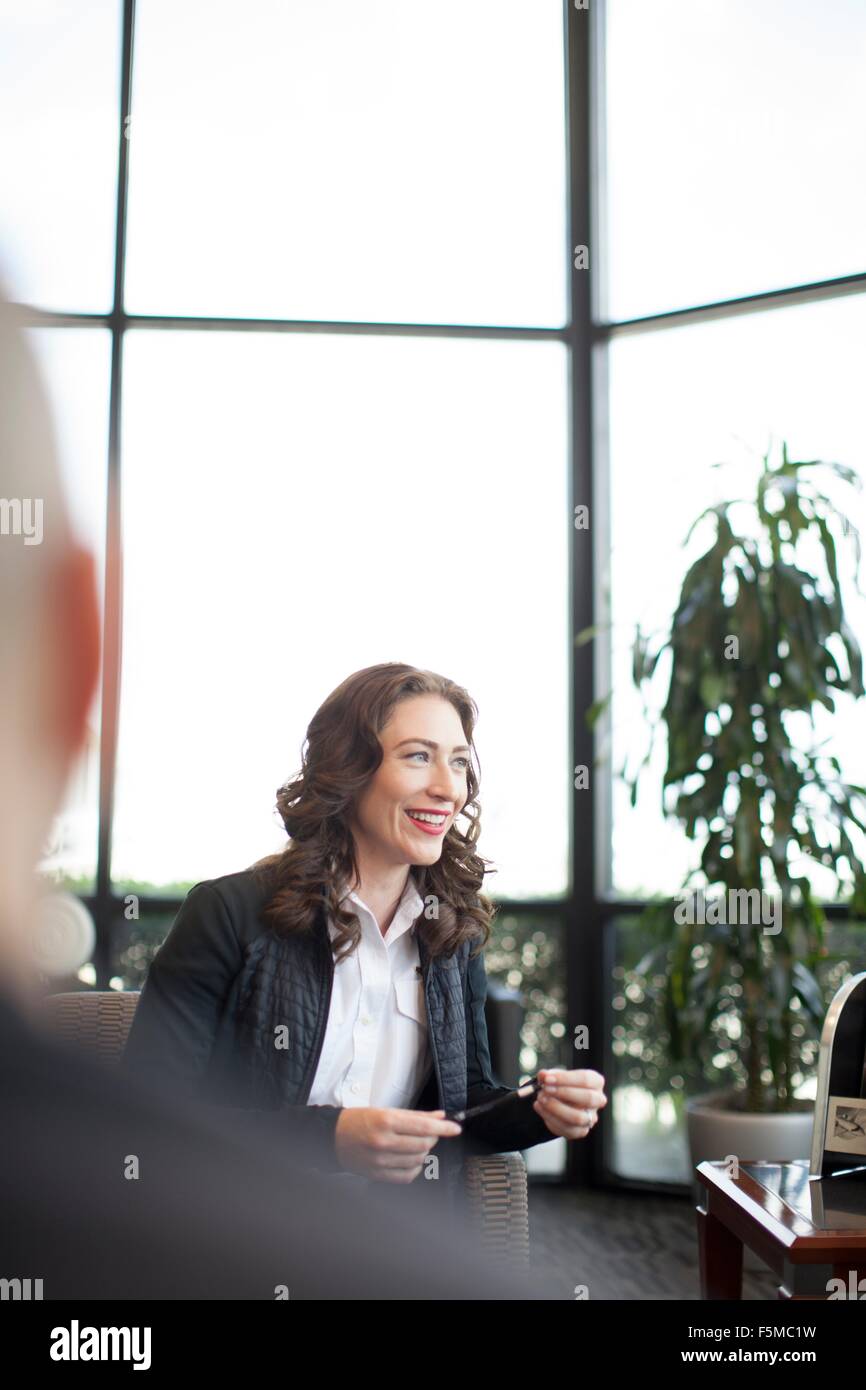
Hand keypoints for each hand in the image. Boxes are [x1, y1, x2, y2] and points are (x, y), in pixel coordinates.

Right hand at [334, 1107, 462, 1183]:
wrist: (333, 1137)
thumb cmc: (359, 1120)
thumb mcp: (386, 1110)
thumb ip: (415, 1115)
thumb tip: (440, 1117)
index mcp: (385, 1121)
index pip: (423, 1127)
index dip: (443, 1128)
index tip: (455, 1128)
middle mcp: (383, 1142)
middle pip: (423, 1144)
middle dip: (432, 1138)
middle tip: (429, 1132)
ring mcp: (380, 1161)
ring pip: (418, 1161)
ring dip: (423, 1152)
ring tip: (415, 1144)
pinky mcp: (377, 1175)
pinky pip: (407, 1176)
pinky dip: (414, 1168)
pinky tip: (409, 1159)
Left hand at [532, 1068, 606, 1139]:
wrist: (559, 1101)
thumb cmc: (560, 1085)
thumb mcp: (554, 1076)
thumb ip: (548, 1075)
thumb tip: (543, 1075)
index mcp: (596, 1082)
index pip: (585, 1079)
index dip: (565, 1079)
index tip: (547, 1079)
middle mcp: (598, 1100)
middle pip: (587, 1098)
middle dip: (563, 1092)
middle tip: (545, 1089)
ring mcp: (591, 1118)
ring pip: (578, 1117)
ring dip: (556, 1108)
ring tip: (541, 1099)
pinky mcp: (580, 1131)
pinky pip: (567, 1129)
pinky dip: (550, 1118)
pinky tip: (539, 1107)